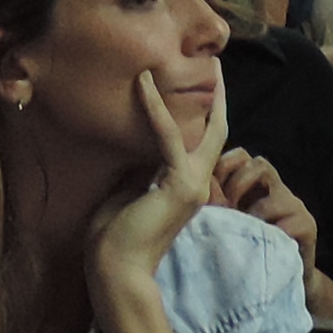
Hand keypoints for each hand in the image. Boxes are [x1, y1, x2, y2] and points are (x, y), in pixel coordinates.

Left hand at [87, 69, 226, 292]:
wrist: (116, 269)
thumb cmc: (114, 238)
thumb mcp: (127, 193)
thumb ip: (139, 169)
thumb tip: (138, 144)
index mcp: (184, 189)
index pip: (198, 147)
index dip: (200, 119)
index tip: (195, 94)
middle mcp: (196, 184)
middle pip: (215, 133)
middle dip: (218, 99)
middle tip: (216, 65)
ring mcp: (193, 184)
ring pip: (200, 129)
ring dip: (189, 94)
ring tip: (190, 63)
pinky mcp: (180, 183)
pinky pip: (168, 136)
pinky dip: (154, 107)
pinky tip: (144, 83)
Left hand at [209, 146, 322, 276]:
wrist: (281, 279)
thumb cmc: (249, 249)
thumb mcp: (230, 224)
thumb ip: (218, 206)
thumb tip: (198, 195)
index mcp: (255, 185)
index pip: (241, 157)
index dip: (224, 165)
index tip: (210, 189)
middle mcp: (277, 190)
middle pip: (260, 164)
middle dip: (238, 184)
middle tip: (227, 209)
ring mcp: (294, 206)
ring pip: (277, 195)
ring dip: (256, 213)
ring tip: (244, 231)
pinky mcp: (307, 226)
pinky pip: (292, 223)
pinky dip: (273, 233)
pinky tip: (262, 245)